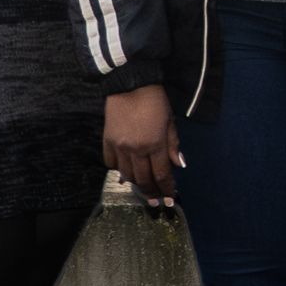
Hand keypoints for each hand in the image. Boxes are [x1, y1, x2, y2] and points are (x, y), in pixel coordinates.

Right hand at [102, 84, 181, 203]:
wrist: (130, 84)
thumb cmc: (155, 101)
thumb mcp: (170, 122)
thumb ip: (173, 145)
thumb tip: (178, 165)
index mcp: (155, 144)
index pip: (162, 174)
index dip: (166, 189)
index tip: (169, 200)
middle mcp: (137, 149)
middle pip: (144, 179)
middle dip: (151, 192)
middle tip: (155, 201)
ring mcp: (120, 146)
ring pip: (127, 175)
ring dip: (135, 184)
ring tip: (142, 188)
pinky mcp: (107, 141)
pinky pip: (111, 163)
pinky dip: (118, 170)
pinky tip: (124, 172)